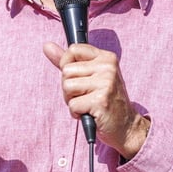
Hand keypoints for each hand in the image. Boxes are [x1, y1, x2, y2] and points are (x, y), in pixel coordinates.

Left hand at [43, 42, 148, 158]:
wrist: (125, 125)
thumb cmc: (104, 100)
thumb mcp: (89, 76)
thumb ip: (68, 61)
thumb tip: (47, 46)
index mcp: (106, 57)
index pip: (74, 49)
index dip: (67, 65)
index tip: (77, 77)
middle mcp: (108, 67)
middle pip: (66, 70)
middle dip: (69, 87)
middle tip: (85, 96)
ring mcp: (106, 83)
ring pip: (67, 86)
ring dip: (72, 100)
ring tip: (87, 104)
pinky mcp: (101, 101)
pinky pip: (72, 105)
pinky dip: (76, 113)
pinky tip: (89, 113)